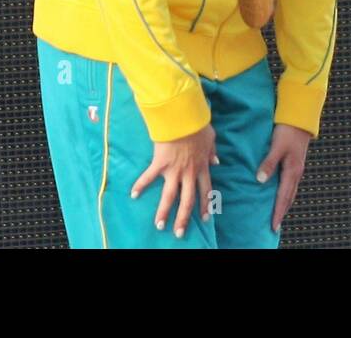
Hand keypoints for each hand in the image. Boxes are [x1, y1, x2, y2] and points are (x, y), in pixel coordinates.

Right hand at [131, 123, 217, 238]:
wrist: (183, 117)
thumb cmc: (197, 125)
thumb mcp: (211, 138)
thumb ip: (212, 151)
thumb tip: (216, 161)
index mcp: (202, 167)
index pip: (205, 191)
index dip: (205, 205)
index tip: (204, 218)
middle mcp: (189, 173)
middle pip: (187, 200)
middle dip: (183, 218)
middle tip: (179, 233)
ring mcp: (174, 170)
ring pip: (169, 196)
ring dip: (163, 212)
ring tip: (159, 225)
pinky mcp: (160, 164)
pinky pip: (149, 177)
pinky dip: (140, 186)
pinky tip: (133, 195)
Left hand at [257, 123, 311, 231]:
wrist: (300, 118)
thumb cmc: (287, 131)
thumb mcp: (277, 146)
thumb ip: (269, 163)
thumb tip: (260, 180)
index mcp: (292, 170)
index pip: (283, 196)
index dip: (278, 211)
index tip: (273, 225)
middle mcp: (296, 172)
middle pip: (289, 197)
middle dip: (282, 212)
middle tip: (274, 225)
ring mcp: (298, 168)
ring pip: (291, 191)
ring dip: (285, 204)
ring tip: (278, 214)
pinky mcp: (296, 164)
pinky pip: (291, 184)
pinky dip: (287, 193)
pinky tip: (281, 194)